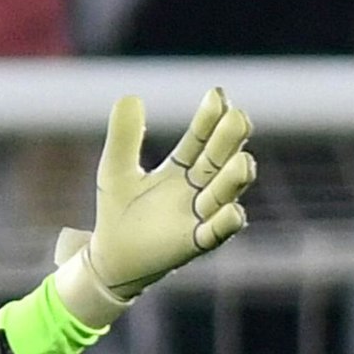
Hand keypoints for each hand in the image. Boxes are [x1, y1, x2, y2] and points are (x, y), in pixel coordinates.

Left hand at [75, 88, 256, 300]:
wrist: (109, 257)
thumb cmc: (117, 212)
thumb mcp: (116, 170)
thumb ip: (124, 137)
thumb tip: (129, 97)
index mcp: (181, 169)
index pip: (201, 138)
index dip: (210, 118)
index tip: (217, 95)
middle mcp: (197, 189)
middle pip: (219, 159)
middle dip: (229, 140)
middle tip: (238, 117)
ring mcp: (199, 216)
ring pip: (223, 193)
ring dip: (234, 178)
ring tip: (243, 160)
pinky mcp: (193, 243)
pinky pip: (214, 233)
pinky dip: (225, 223)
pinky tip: (233, 211)